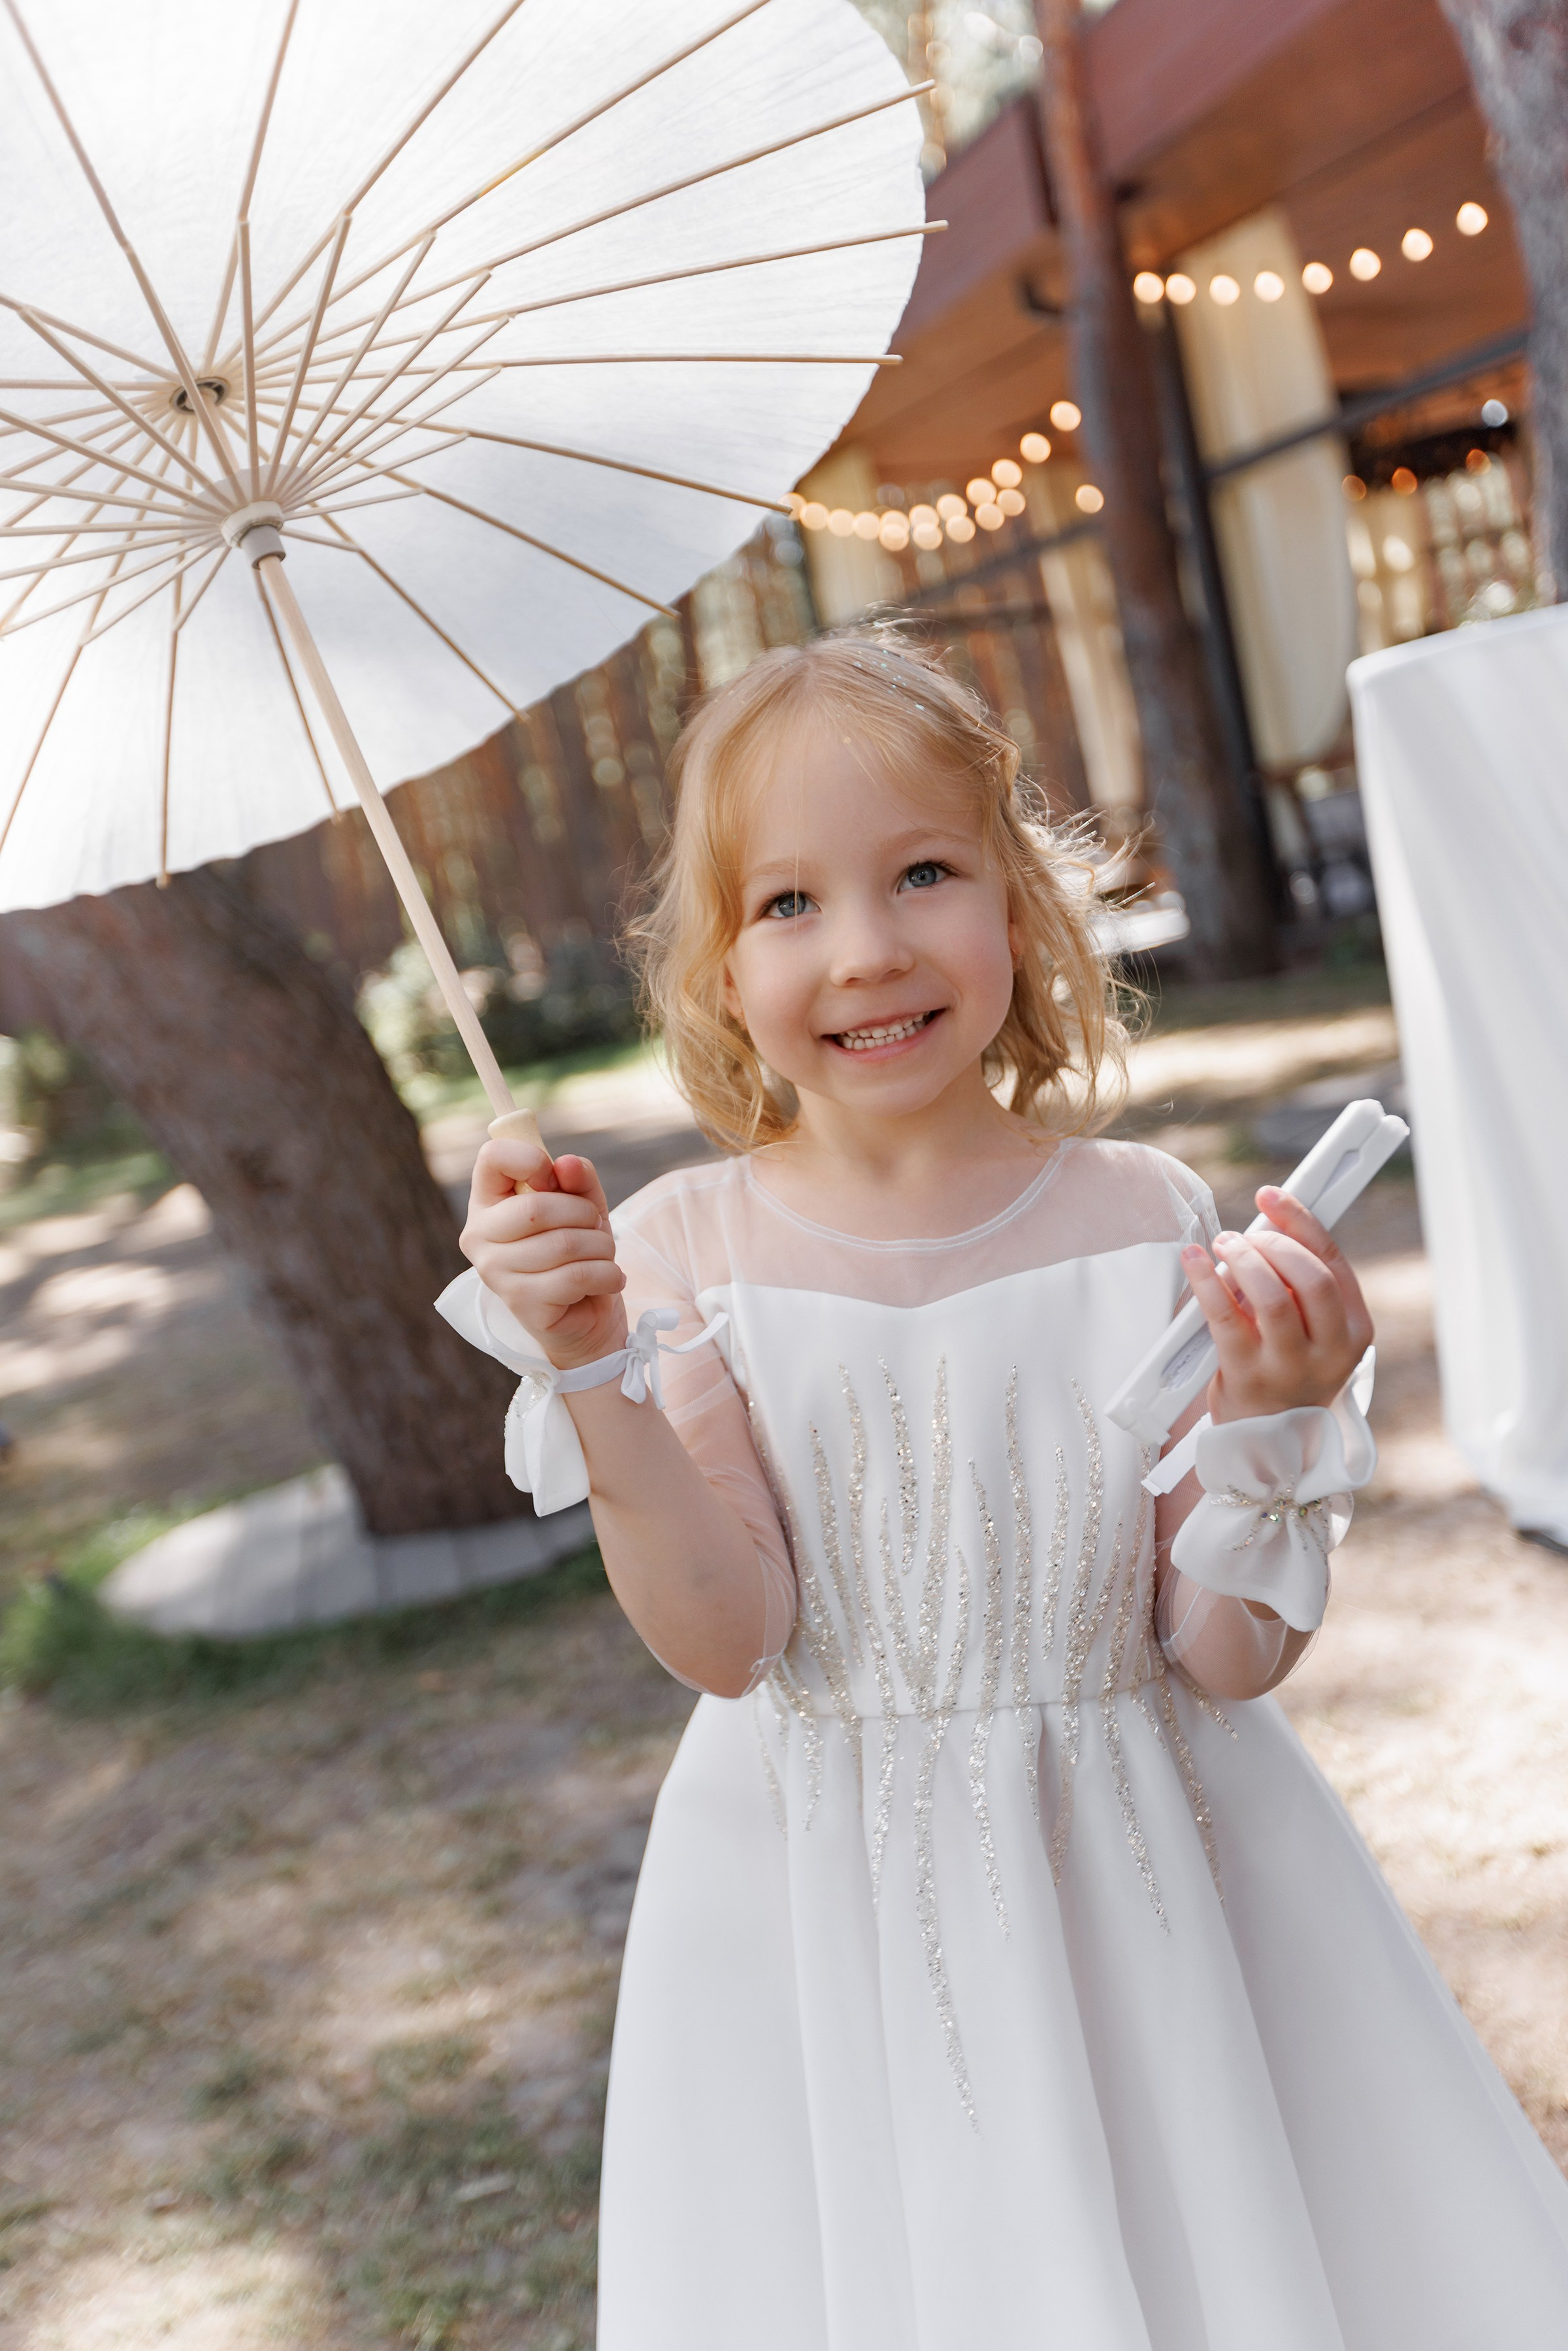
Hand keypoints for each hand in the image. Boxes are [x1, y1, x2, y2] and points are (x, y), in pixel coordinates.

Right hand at [460, 1136, 626, 1371]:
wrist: (585, 1316)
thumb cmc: (577, 1251)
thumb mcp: (584, 1204)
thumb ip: (577, 1178)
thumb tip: (566, 1165)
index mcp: (487, 1202)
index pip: (493, 1157)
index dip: (533, 1159)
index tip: (555, 1180)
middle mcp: (479, 1235)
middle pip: (536, 1207)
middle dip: (584, 1214)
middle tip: (595, 1228)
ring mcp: (494, 1272)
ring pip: (564, 1244)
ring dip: (601, 1248)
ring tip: (602, 1257)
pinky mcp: (519, 1302)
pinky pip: (575, 1276)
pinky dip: (607, 1275)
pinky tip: (607, 1279)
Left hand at [1180, 1186, 1373, 1424]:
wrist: (1266, 1445)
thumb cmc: (1284, 1373)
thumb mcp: (1312, 1333)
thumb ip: (1298, 1286)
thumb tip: (1266, 1225)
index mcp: (1354, 1332)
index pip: (1333, 1263)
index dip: (1302, 1221)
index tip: (1272, 1195)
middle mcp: (1329, 1352)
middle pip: (1310, 1278)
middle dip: (1274, 1243)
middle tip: (1247, 1235)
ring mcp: (1289, 1367)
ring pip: (1273, 1296)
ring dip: (1244, 1259)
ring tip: (1224, 1245)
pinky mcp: (1247, 1376)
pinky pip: (1225, 1316)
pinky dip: (1206, 1279)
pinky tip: (1193, 1259)